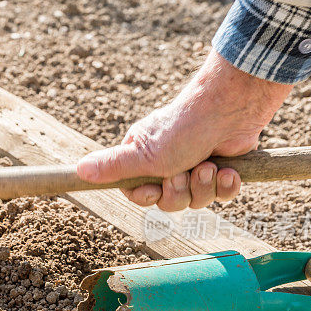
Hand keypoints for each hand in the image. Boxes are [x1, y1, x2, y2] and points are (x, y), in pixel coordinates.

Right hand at [77, 50, 292, 210]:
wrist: (231, 108)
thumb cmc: (183, 128)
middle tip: (185, 172)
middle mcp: (167, 163)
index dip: (148, 197)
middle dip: (180, 192)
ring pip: (196, 201)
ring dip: (204, 186)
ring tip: (209, 165)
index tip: (155, 187)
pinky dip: (226, 186)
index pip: (137, 193)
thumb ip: (113, 166)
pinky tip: (229, 171)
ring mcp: (196, 166)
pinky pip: (221, 195)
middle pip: (169, 202)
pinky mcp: (222, 169)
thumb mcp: (144, 154)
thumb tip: (78, 170)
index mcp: (143, 157)